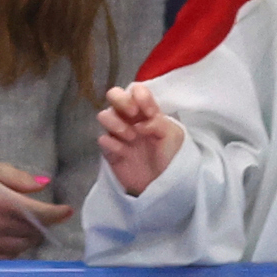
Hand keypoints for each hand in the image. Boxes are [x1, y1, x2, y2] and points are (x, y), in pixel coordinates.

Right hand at [0, 155, 70, 258]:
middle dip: (42, 224)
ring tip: (22, 224)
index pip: (39, 214)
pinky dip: (12, 249)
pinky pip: (2, 258)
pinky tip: (7, 238)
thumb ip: (16, 177)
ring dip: (28, 238)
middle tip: (40, 214)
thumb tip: (43, 185)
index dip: (57, 214)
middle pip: (32, 233)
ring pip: (20, 248)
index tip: (66, 210)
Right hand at [96, 83, 185, 197]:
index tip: (150, 112)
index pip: (136, 90)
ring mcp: (119, 134)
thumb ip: (159, 122)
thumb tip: (140, 123)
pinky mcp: (110, 151)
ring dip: (115, 123)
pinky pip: (102, 140)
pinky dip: (112, 144)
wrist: (164, 186)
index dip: (140, 96)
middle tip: (132, 113)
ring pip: (104, 115)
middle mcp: (130, 118)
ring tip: (131, 137)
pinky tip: (123, 153)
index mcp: (146, 111)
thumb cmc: (171, 158)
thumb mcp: (174, 136)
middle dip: (121, 100)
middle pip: (114, 95)